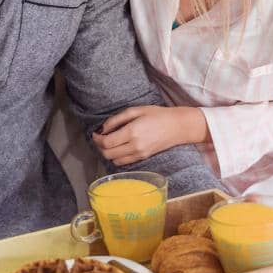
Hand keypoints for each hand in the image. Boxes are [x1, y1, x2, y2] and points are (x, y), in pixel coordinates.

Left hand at [92, 106, 207, 165]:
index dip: (97, 139)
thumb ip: (117, 119)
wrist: (178, 126)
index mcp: (132, 132)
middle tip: (100, 137)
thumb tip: (103, 128)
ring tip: (110, 142)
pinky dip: (117, 157)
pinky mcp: (143, 157)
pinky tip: (119, 147)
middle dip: (100, 146)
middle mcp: (135, 145)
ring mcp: (139, 154)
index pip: (107, 142)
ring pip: (114, 160)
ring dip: (108, 152)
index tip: (95, 133)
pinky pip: (124, 162)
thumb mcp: (136, 110)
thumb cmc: (158, 115)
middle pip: (108, 153)